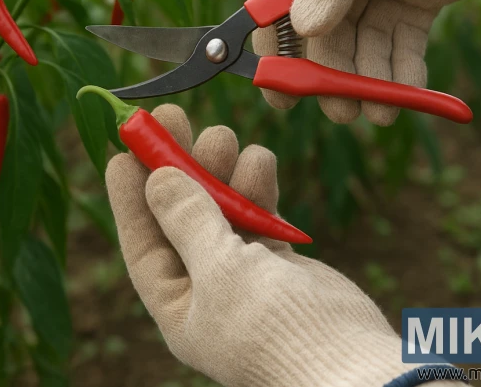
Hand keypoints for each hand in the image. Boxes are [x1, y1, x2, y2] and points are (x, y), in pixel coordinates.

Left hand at [105, 105, 458, 386]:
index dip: (130, 195)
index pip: (142, 241)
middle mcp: (206, 289)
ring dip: (221, 171)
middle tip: (176, 118)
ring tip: (224, 135)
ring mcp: (245, 275)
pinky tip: (259, 158)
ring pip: (222, 211)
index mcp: (177, 305)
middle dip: (179, 168)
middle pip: (182, 218)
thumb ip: (188, 220)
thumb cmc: (277, 327)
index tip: (124, 148)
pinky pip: (259, 217)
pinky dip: (257, 187)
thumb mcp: (220, 271)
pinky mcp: (280, 264)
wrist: (356, 364)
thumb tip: (156, 178)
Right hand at [254, 0, 480, 125]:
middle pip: (323, 29)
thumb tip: (305, 28)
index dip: (275, 41)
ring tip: (380, 114)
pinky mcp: (419, 0)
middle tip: (340, 110)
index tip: (276, 85)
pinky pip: (402, 45)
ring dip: (368, 81)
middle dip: (330, 72)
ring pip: (363, 43)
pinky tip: (407, 95)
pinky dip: (403, 72)